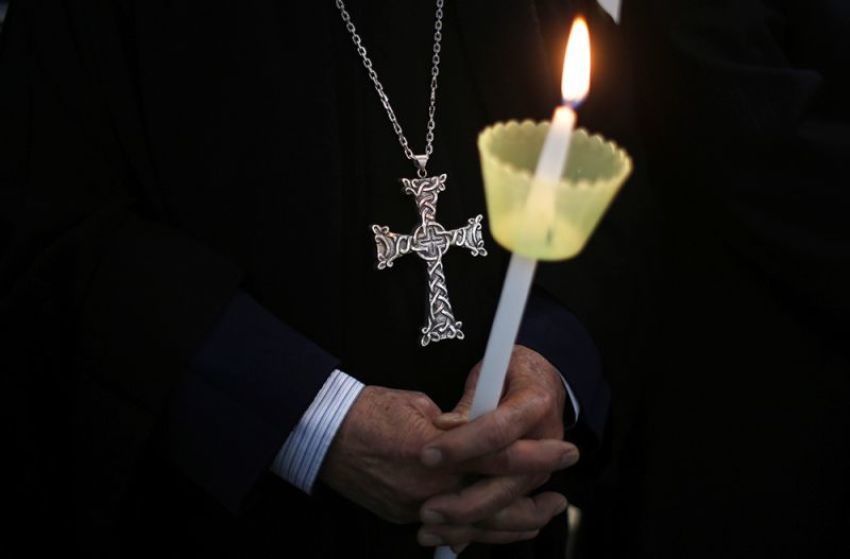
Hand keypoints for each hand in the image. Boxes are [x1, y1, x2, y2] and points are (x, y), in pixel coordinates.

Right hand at [319, 379, 573, 525]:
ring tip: (538, 517)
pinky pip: (450, 531)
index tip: (565, 452)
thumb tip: (481, 429)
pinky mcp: (403, 516)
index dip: (537, 456)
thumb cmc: (369, 411)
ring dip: (512, 525)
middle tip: (558, 499)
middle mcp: (430, 489)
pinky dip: (477, 532)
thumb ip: (457, 423)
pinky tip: (495, 527)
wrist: (324, 433)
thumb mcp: (419, 405)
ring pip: (476, 529)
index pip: (500, 458)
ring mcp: (415, 508)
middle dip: (533, 505)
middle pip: (495, 507)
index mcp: (438, 453)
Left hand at [417, 345, 573, 546]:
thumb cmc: (513, 373)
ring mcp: (541, 468)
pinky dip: (481, 530)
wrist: (546, 384)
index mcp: (536, 404)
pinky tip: (452, 539)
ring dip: (470, 522)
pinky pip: (511, 515)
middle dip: (466, 499)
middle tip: (427, 508)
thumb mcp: (492, 371)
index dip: (462, 445)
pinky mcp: (531, 484)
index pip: (498, 431)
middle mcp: (547, 441)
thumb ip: (470, 402)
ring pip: (509, 506)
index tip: (427, 454)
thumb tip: (445, 426)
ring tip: (430, 529)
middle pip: (507, 480)